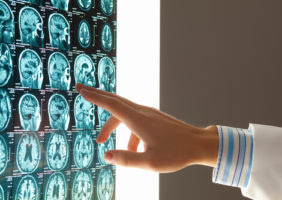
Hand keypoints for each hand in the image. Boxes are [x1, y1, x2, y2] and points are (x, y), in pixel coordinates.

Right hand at [76, 83, 218, 172]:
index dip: (95, 97)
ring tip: (101, 141)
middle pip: (115, 100)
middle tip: (81, 89)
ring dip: (110, 123)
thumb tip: (106, 155)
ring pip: (123, 111)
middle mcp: (143, 112)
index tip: (81, 89)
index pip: (112, 105)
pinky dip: (126, 131)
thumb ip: (127, 159)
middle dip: (97, 95)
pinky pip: (134, 120)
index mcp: (139, 120)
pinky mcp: (154, 118)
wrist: (198, 144)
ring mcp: (149, 114)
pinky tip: (133, 149)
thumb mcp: (150, 162)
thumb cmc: (177, 153)